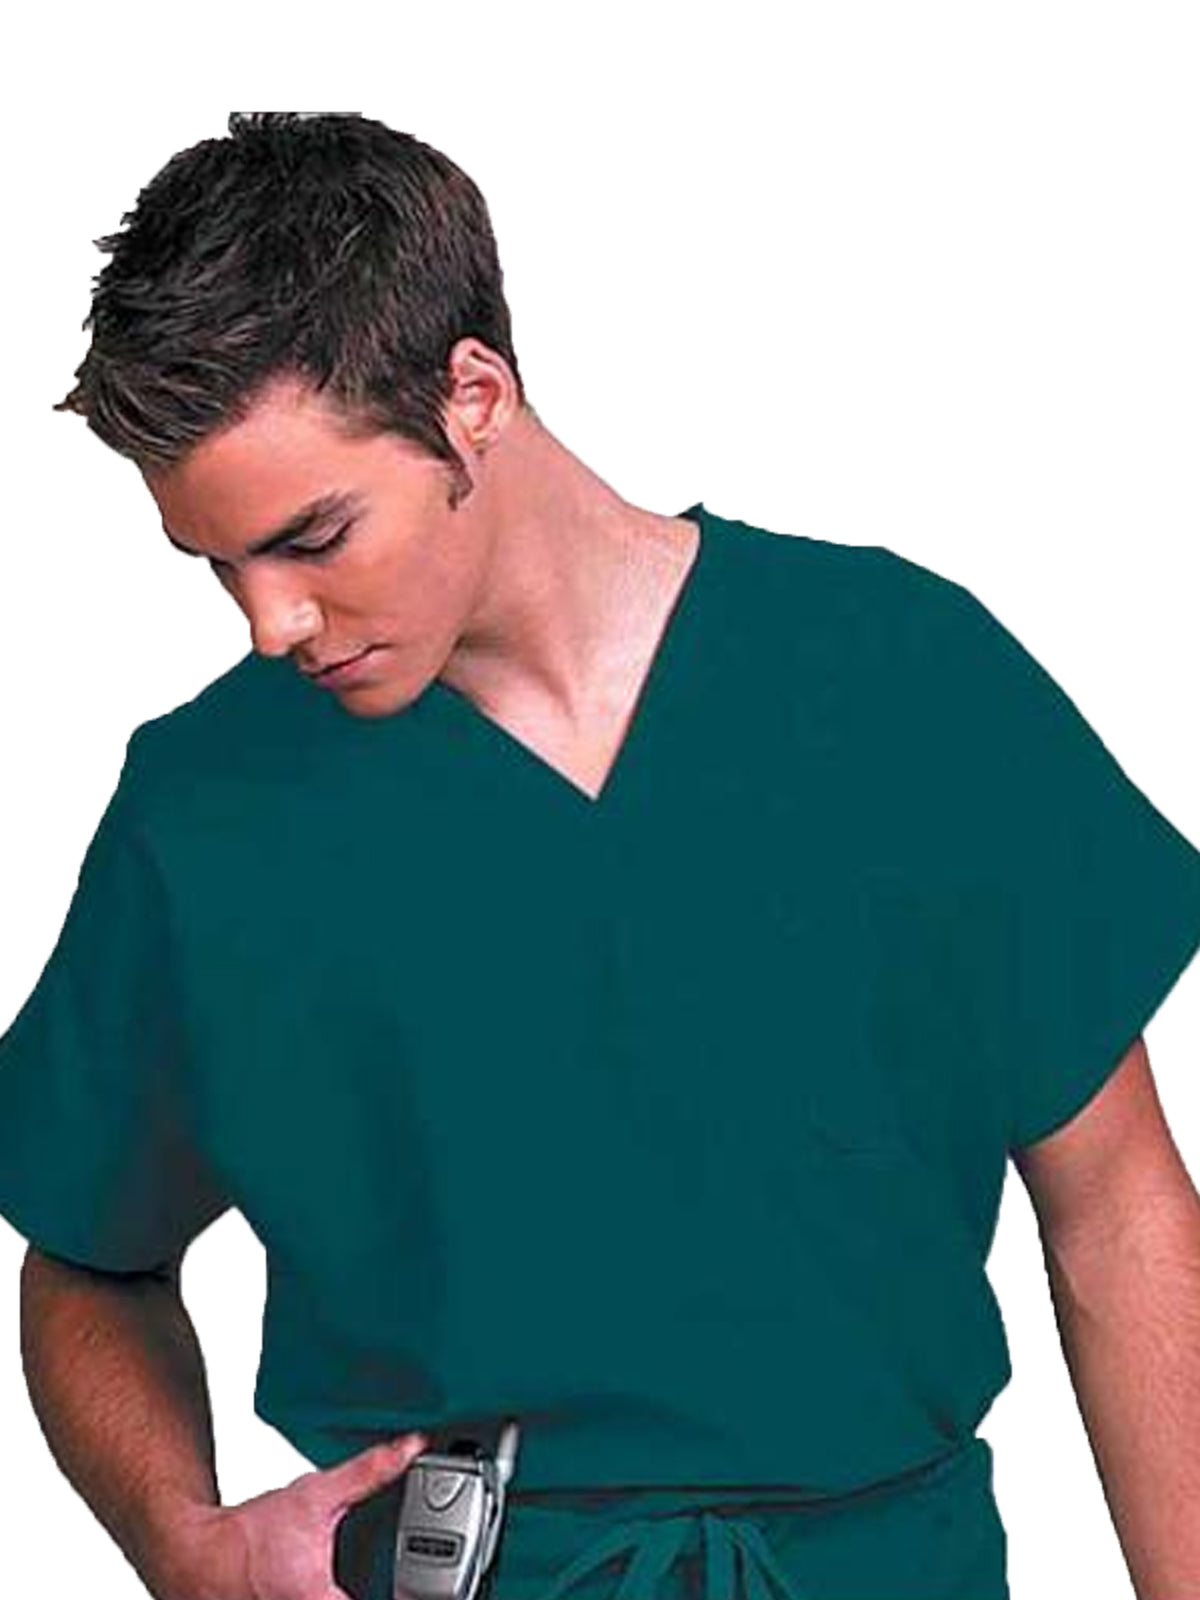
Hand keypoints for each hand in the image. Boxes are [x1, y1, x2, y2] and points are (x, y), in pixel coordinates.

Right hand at [155, 1431, 428, 1599]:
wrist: (192, 1558)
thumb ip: (368, 1473)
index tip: (428, 1585)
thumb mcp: (313, 1496)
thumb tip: (411, 1447)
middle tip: (400, 1577)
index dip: (414, 1595)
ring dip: (366, 1588)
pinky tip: (343, 1583)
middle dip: (389, 1588)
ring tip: (376, 1578)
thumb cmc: (244, 1537)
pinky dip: (338, 1596)